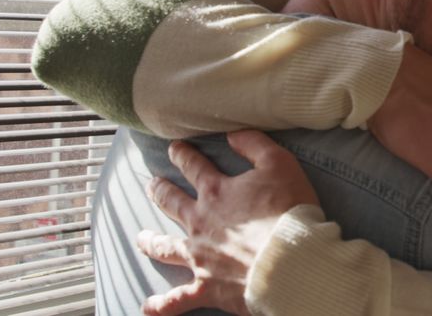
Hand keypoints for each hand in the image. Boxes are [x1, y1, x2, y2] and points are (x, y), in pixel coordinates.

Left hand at [135, 130, 318, 315]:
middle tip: (152, 185)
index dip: (183, 155)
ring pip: (167, 248)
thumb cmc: (289, 211)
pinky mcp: (207, 287)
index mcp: (217, 192)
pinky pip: (178, 299)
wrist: (290, 260)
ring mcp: (200, 257)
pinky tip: (148, 307)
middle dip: (161, 191)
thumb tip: (232, 133)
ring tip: (141, 238)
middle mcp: (201, 222)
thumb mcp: (280, 164)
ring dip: (151, 242)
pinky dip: (162, 305)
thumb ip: (255, 145)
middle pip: (172, 203)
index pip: (194, 167)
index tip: (175, 148)